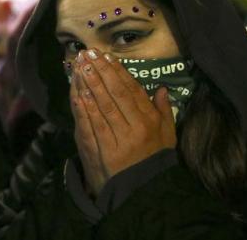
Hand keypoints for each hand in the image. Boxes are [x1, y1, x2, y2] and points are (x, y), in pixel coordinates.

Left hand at [69, 48, 176, 195]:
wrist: (143, 191)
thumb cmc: (155, 159)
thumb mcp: (168, 135)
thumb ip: (165, 111)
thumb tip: (161, 89)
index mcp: (149, 121)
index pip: (132, 90)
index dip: (118, 72)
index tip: (107, 56)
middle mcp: (135, 127)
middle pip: (115, 94)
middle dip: (101, 72)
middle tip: (89, 55)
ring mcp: (118, 139)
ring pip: (102, 106)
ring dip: (90, 85)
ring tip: (80, 67)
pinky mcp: (103, 151)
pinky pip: (93, 126)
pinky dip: (85, 109)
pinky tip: (78, 94)